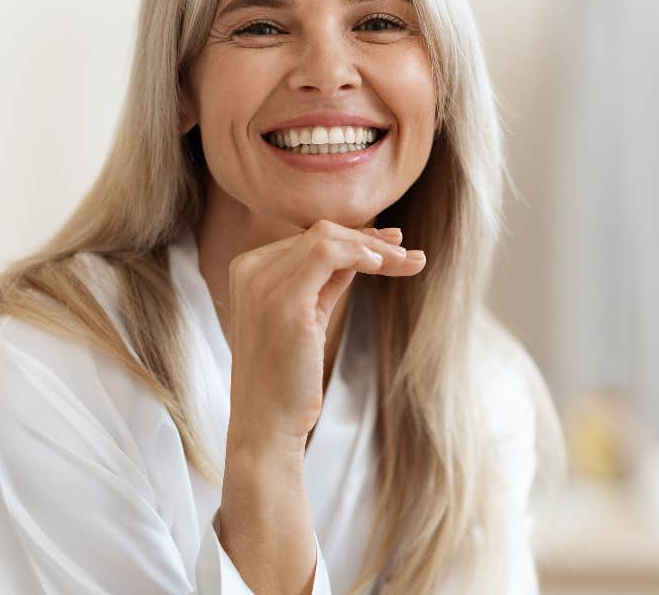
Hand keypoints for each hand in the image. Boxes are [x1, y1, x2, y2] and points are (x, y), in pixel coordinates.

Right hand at [217, 221, 423, 594]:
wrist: (266, 425)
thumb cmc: (286, 378)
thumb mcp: (305, 318)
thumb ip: (324, 282)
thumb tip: (362, 251)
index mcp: (248, 270)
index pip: (309, 238)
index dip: (355, 239)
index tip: (392, 247)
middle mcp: (250, 269)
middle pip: (321, 233)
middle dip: (372, 241)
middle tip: (410, 255)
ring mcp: (263, 283)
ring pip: (329, 238)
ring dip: (375, 248)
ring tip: (410, 262)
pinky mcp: (285, 301)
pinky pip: (328, 254)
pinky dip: (360, 253)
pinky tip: (383, 265)